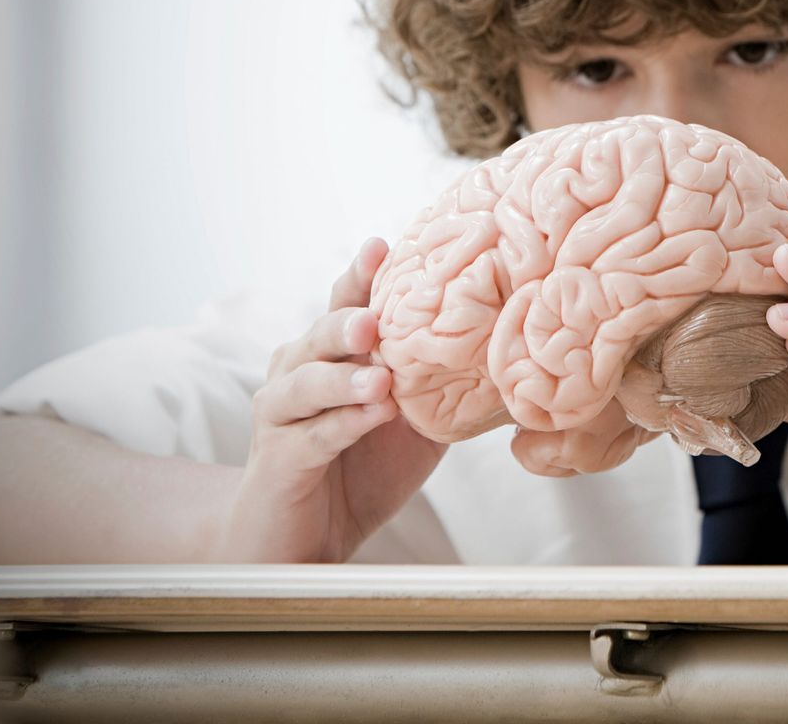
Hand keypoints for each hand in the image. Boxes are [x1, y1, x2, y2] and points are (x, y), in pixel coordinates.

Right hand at [211, 239, 448, 562]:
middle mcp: (297, 372)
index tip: (381, 246)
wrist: (307, 542)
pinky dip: (342, 425)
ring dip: (344, 377)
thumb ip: (440, 388)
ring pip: (308, 382)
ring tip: (380, 378)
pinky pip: (312, 436)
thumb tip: (507, 359)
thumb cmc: (360, 471)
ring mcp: (282, 416)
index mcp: (330, 355)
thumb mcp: (413, 424)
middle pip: (320, 335)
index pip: (346, 304)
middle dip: (348, 321)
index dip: (361, 276)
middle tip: (375, 320)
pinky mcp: (280, 460)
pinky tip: (372, 418)